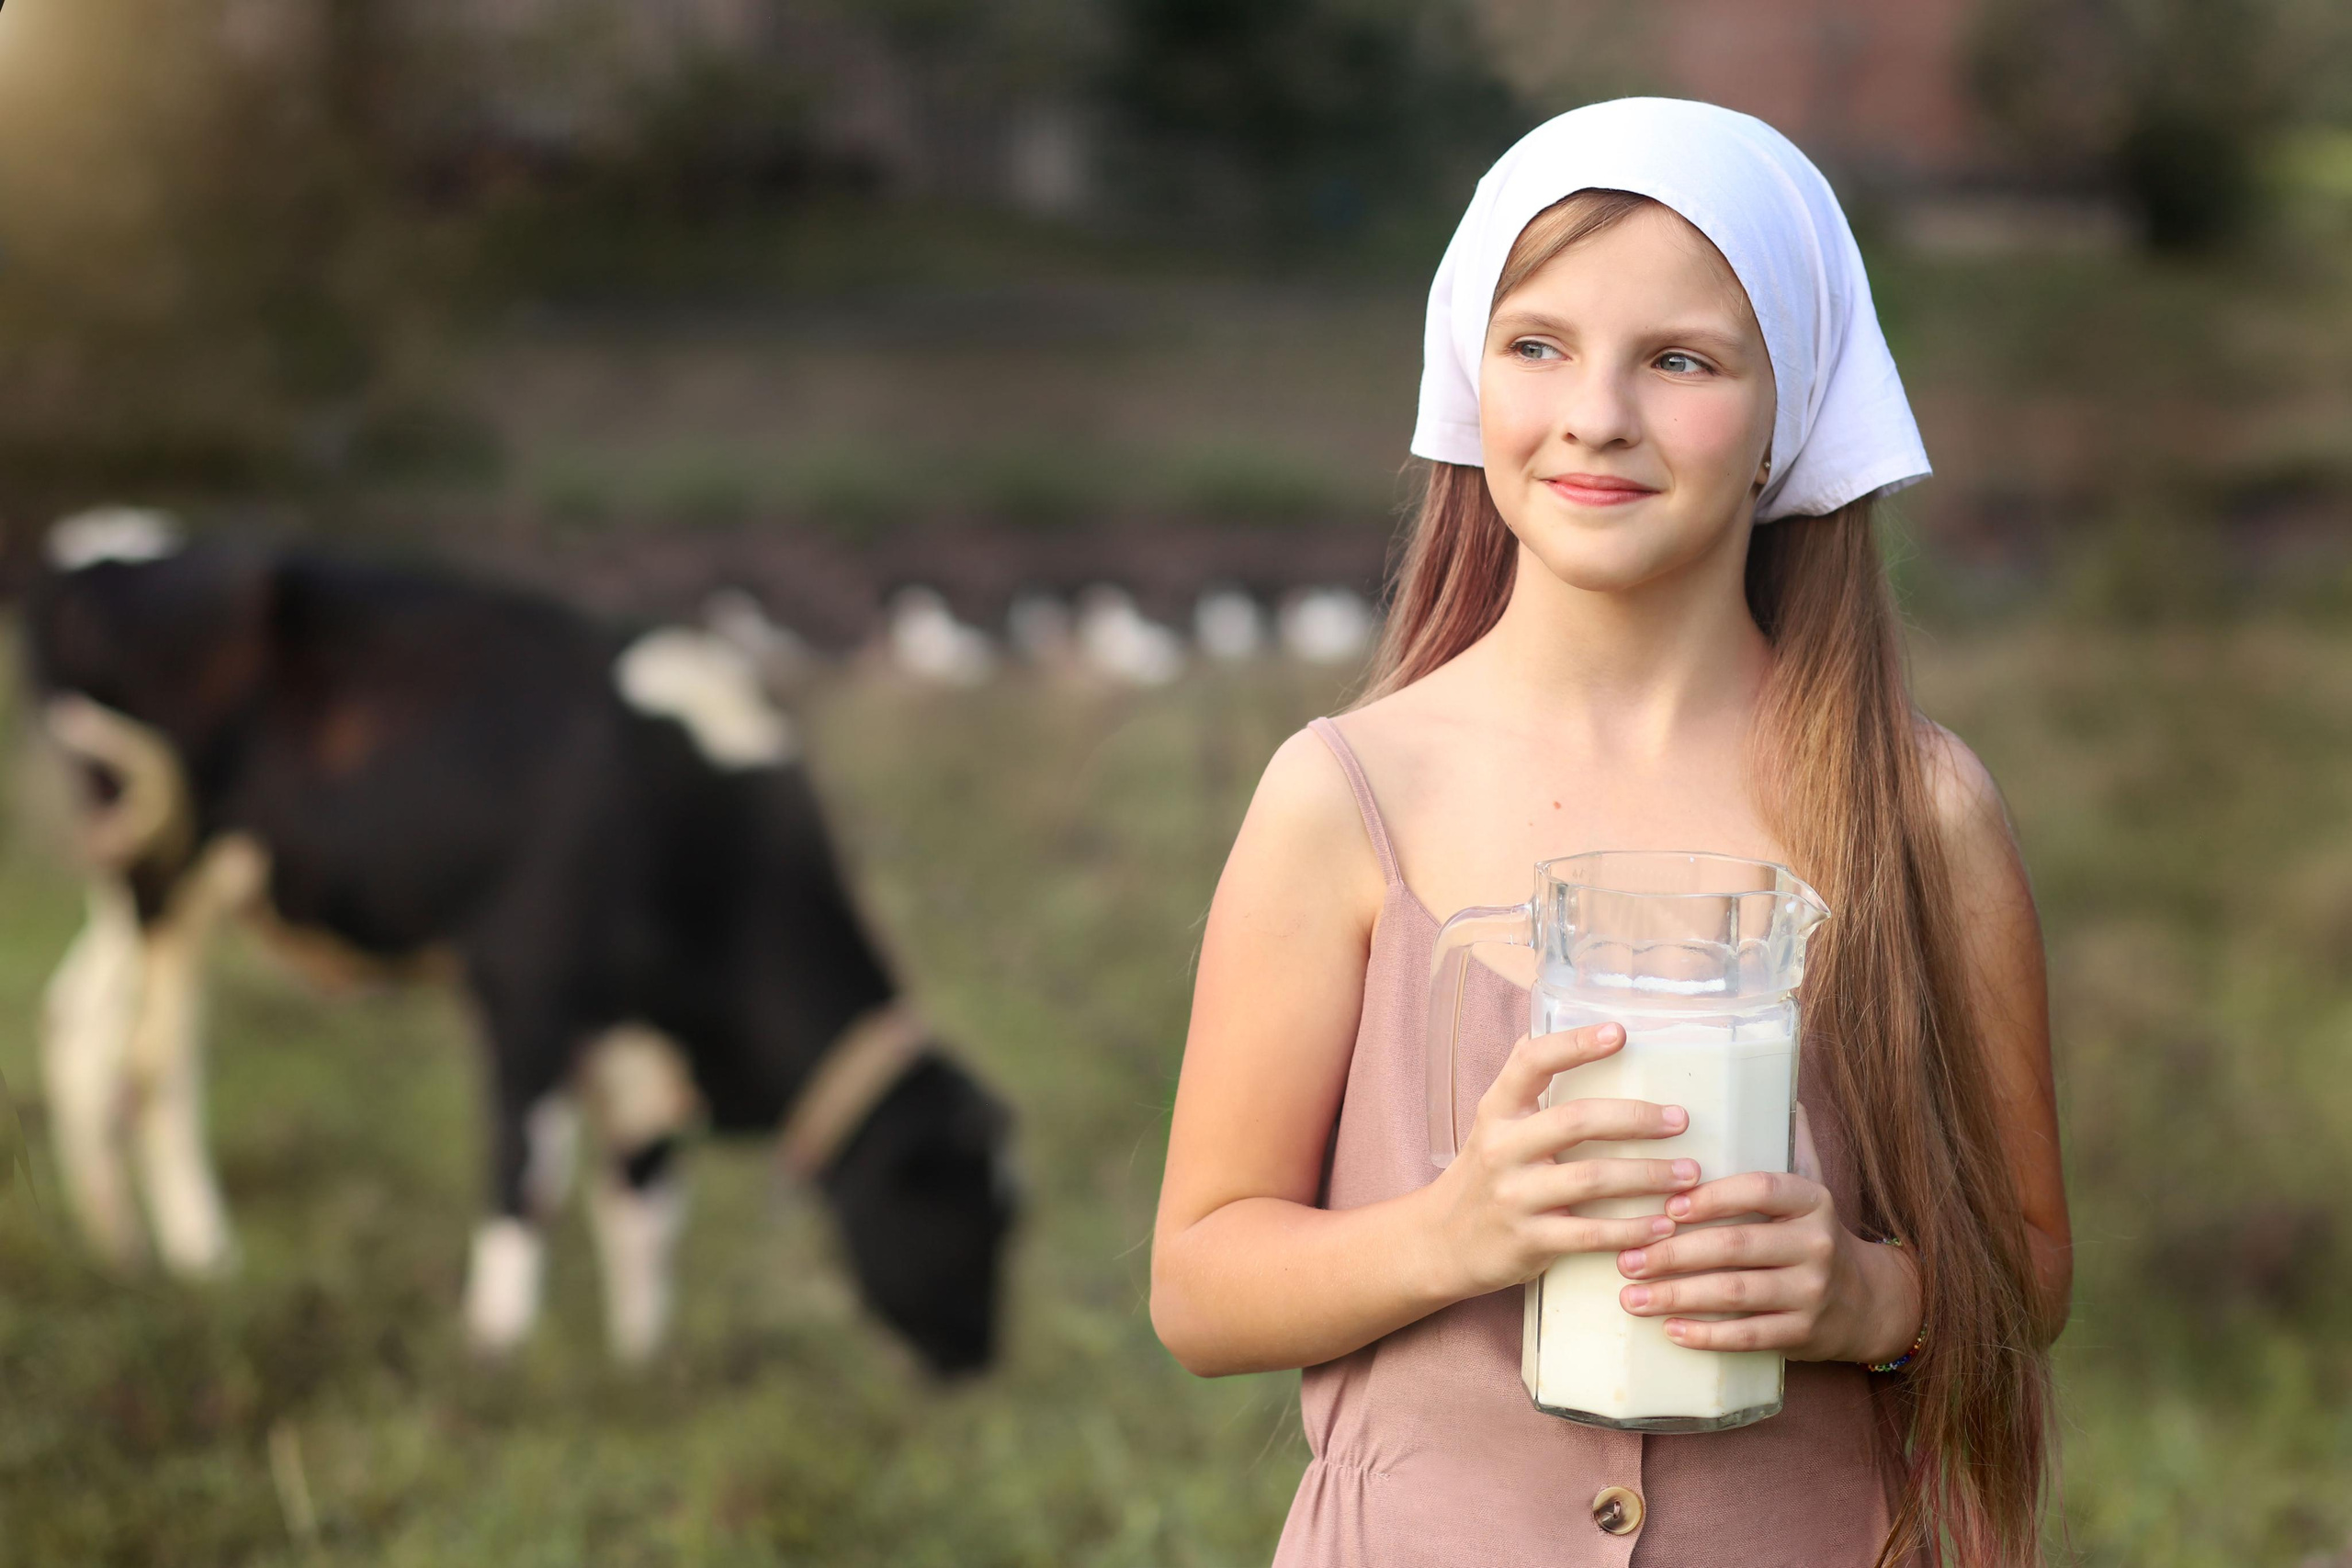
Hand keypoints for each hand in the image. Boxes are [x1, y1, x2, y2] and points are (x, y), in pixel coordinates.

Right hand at [1417, 1023, 1701, 1301]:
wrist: (1440, 1244)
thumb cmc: (1481, 1176)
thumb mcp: (1490, 1125)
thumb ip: (1519, 1085)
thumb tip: (1539, 1029)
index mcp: (1498, 1111)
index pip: (1532, 1062)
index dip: (1575, 1044)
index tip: (1620, 1032)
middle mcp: (1502, 1148)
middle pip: (1577, 1121)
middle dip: (1637, 1118)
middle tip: (1681, 1120)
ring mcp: (1514, 1196)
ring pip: (1591, 1178)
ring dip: (1648, 1175)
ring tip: (1689, 1175)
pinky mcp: (1528, 1240)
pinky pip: (1589, 1234)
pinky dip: (1631, 1230)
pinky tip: (1663, 1227)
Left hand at [1609, 1106, 1921, 1362]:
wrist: (1870, 1302)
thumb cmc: (1815, 1234)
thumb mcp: (1812, 1185)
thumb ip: (1791, 1142)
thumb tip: (1777, 1086)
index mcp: (1812, 1200)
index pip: (1760, 1189)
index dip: (1712, 1196)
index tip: (1666, 1204)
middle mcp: (1816, 1244)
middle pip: (1736, 1246)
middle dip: (1673, 1252)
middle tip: (1626, 1258)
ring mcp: (1812, 1292)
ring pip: (1735, 1294)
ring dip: (1677, 1295)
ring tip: (1630, 1296)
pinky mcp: (1804, 1333)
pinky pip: (1749, 1336)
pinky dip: (1707, 1335)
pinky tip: (1669, 1330)